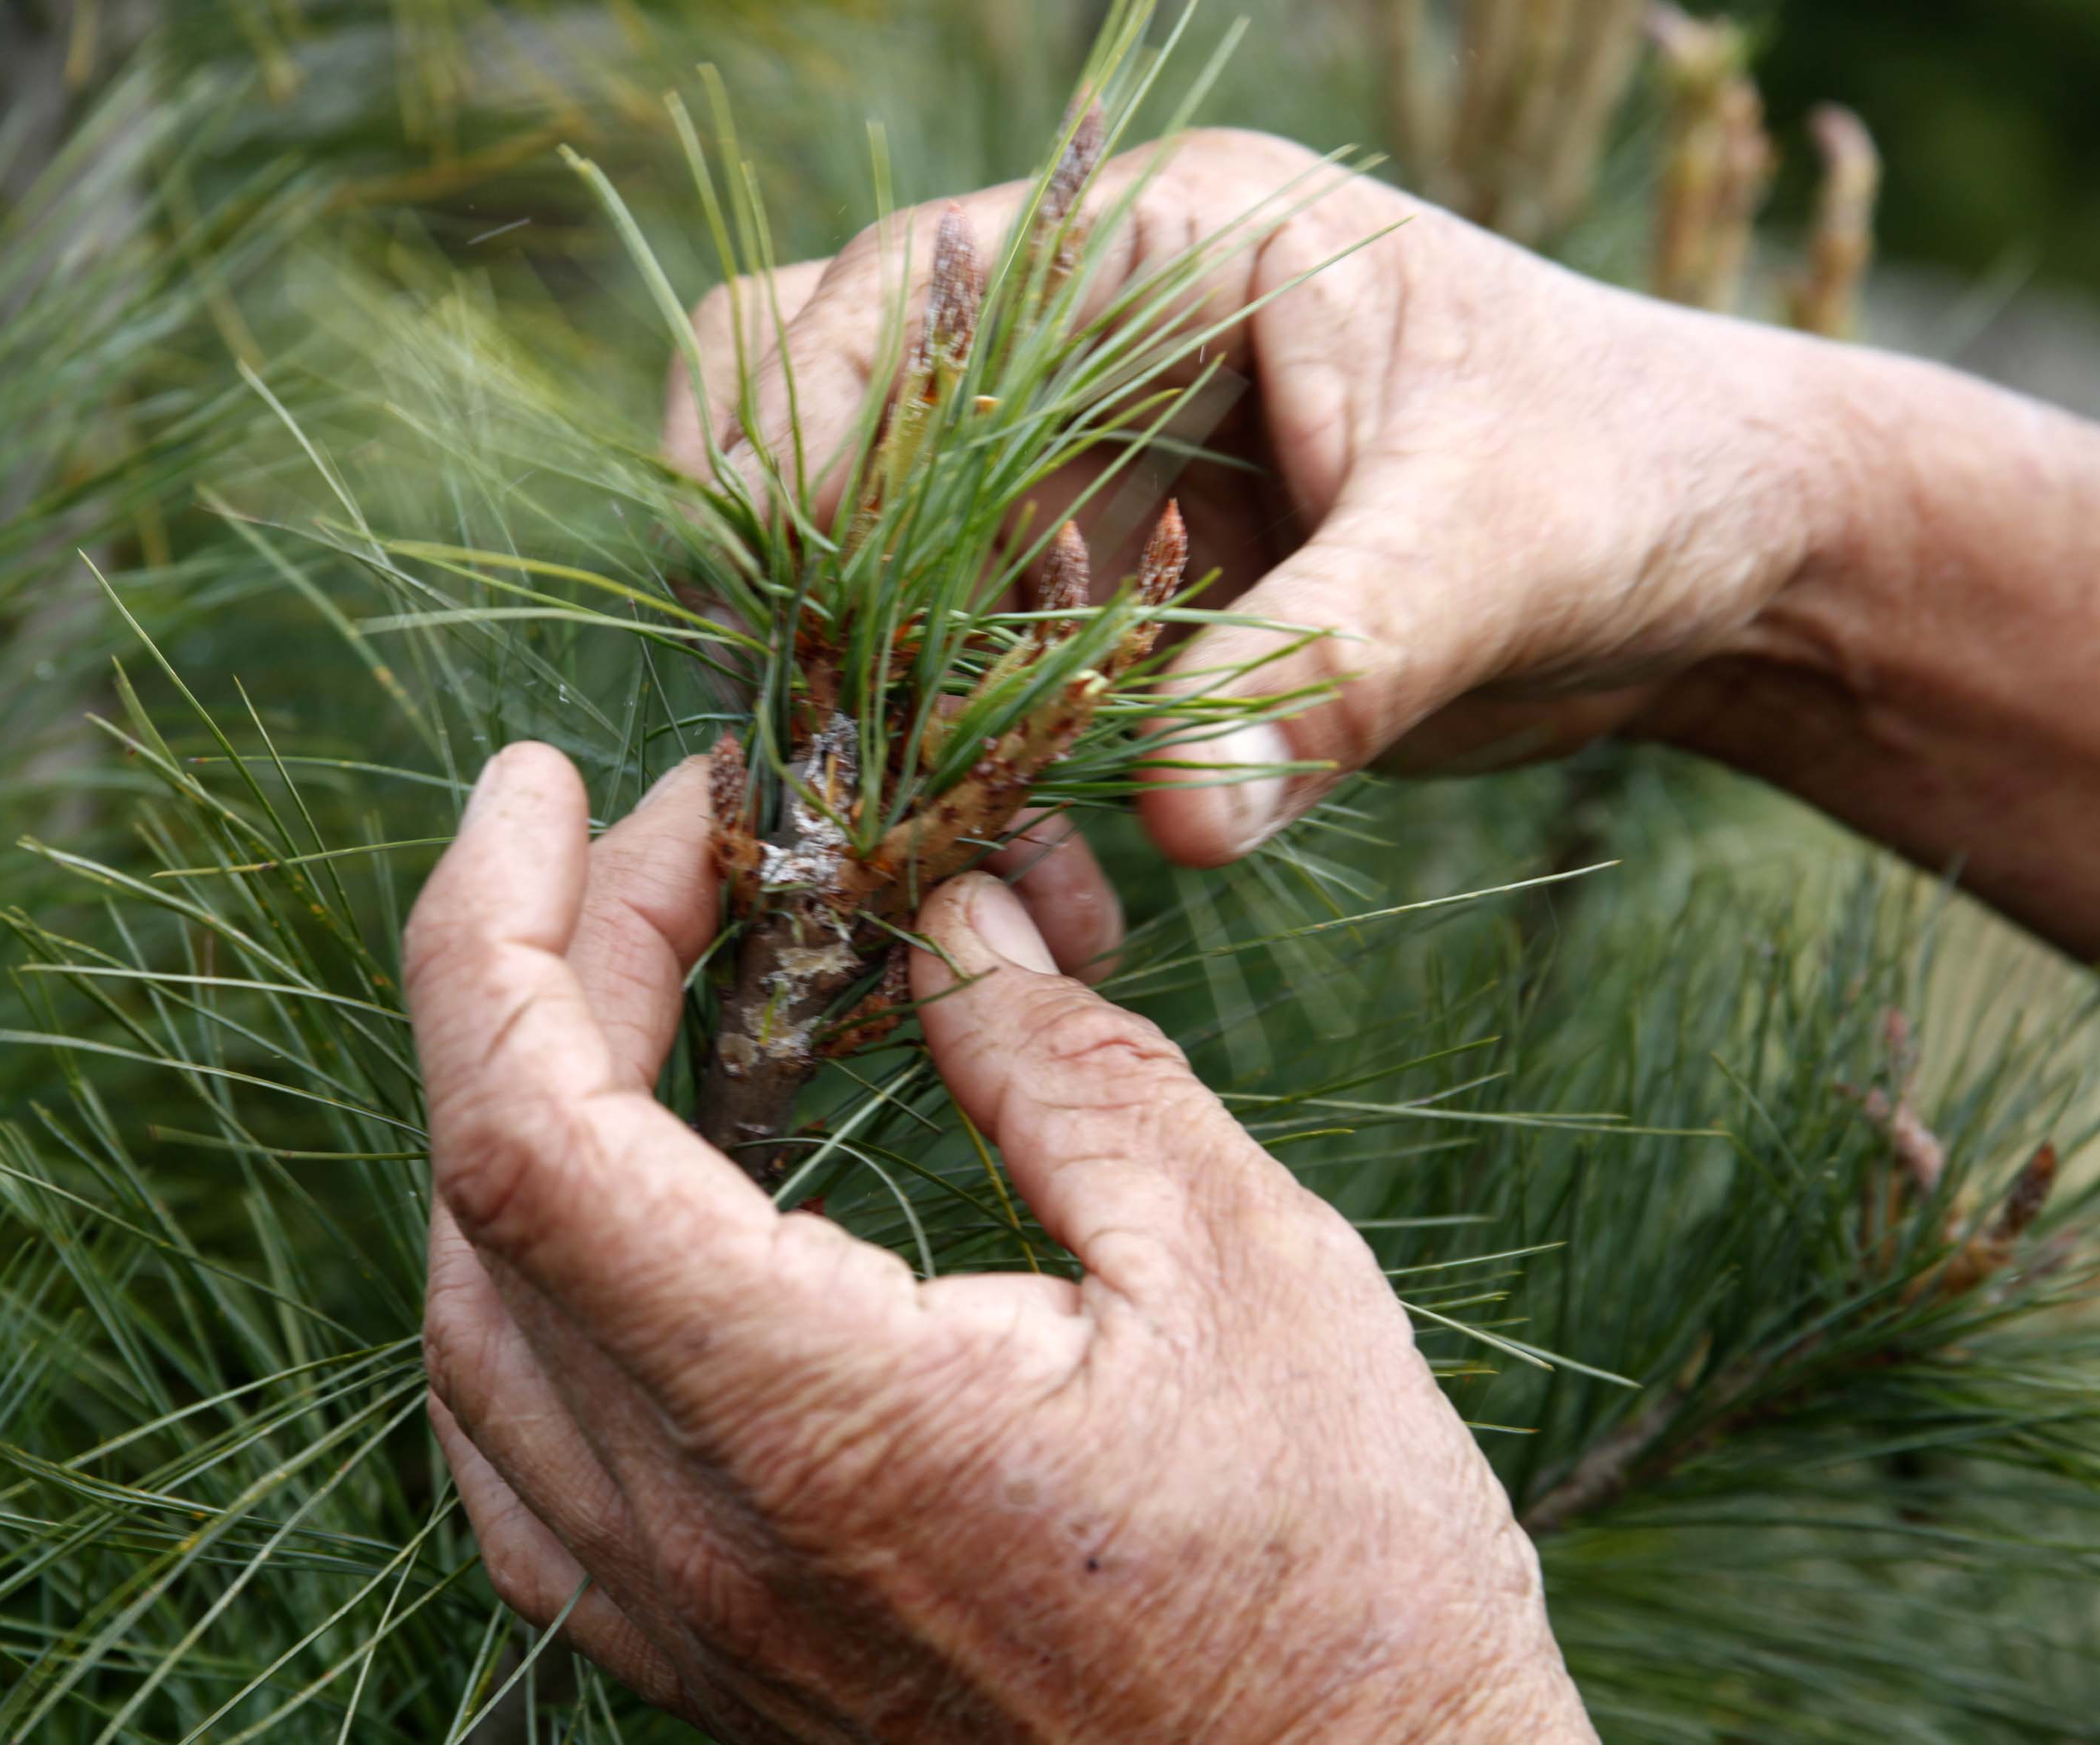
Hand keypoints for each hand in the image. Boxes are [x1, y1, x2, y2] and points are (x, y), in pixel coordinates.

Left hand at [407, 743, 1594, 1741]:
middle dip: (552, 974)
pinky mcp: (715, 1676)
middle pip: (493, 1202)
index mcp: (821, 1420)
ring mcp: (689, 1630)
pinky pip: (528, 1470)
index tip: (546, 783)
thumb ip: (1070, 1071)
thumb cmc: (1350, 1591)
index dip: (495, 929)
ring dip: (525, 1122)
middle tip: (679, 843)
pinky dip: (534, 1291)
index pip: (528, 1135)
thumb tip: (959, 919)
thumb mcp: (1248, 1275)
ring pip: (478, 1338)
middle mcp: (701, 1542)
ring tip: (647, 983)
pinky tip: (619, 1210)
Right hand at [665, 127, 1855, 868]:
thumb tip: (1176, 819)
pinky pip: (973, 686)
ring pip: (880, 585)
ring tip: (974, 867)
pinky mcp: (1104, 598)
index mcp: (1157, 248)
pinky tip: (1058, 889)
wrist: (1719, 555)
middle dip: (815, 600)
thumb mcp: (1498, 545)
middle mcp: (1085, 345)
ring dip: (899, 729)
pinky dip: (982, 789)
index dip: (796, 438)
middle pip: (821, 429)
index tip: (807, 610)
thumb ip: (1331, 663)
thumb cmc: (1635, 473)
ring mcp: (1082, 476)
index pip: (883, 300)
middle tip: (847, 757)